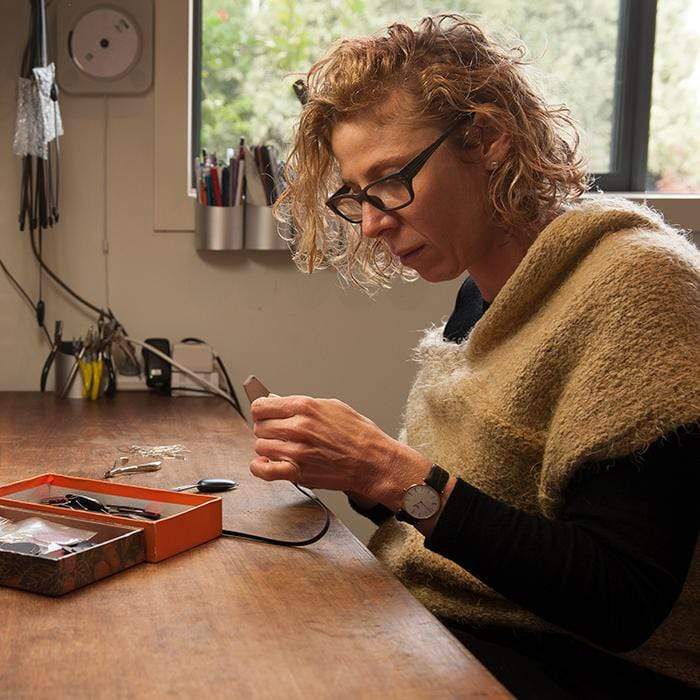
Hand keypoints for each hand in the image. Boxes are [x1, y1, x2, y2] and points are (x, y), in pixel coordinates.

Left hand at [249, 395, 430, 505]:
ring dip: (268, 448)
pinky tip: (265, 464)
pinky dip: (260, 468)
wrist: (374, 461)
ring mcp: (296, 451)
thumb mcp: (332, 407)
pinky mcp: (297, 472)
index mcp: (305, 407)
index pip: (262, 406)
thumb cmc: (359, 435)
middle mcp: (297, 427)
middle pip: (259, 427)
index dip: (261, 410)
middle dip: (267, 429)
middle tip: (278, 433)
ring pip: (261, 447)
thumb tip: (279, 403)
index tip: (264, 414)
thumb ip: (302, 405)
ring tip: (281, 448)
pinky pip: (264, 471)